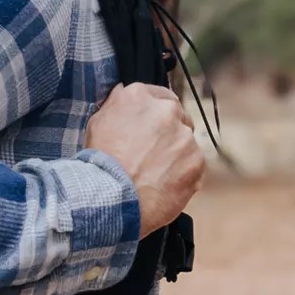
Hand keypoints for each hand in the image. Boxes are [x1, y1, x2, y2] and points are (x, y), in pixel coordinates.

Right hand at [84, 82, 204, 235]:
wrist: (112, 198)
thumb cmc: (100, 164)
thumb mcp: (97, 123)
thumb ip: (117, 105)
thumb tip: (126, 96)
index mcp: (140, 96)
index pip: (158, 96)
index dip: (155, 116)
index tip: (152, 129)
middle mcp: (166, 110)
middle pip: (176, 117)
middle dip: (168, 134)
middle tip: (152, 155)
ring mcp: (185, 135)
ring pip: (186, 142)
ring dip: (176, 155)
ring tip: (155, 175)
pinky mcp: (197, 160)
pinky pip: (194, 165)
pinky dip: (184, 174)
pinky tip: (164, 185)